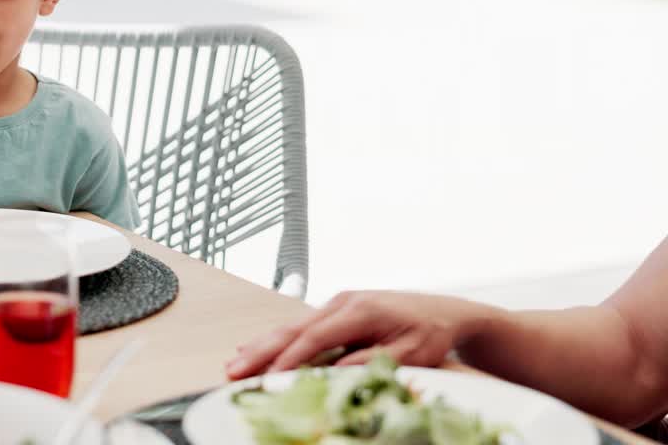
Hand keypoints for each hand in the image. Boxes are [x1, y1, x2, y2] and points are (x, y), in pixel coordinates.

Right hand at [225, 291, 477, 379]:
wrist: (444, 310)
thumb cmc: (431, 333)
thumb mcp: (411, 353)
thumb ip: (373, 361)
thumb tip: (336, 372)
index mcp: (360, 309)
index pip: (317, 336)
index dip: (290, 357)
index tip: (268, 377)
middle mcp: (343, 302)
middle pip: (294, 328)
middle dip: (261, 350)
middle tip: (234, 370)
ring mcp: (337, 303)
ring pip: (292, 326)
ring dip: (262, 345)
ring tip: (235, 362)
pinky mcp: (336, 310)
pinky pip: (301, 326)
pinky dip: (277, 340)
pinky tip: (255, 347)